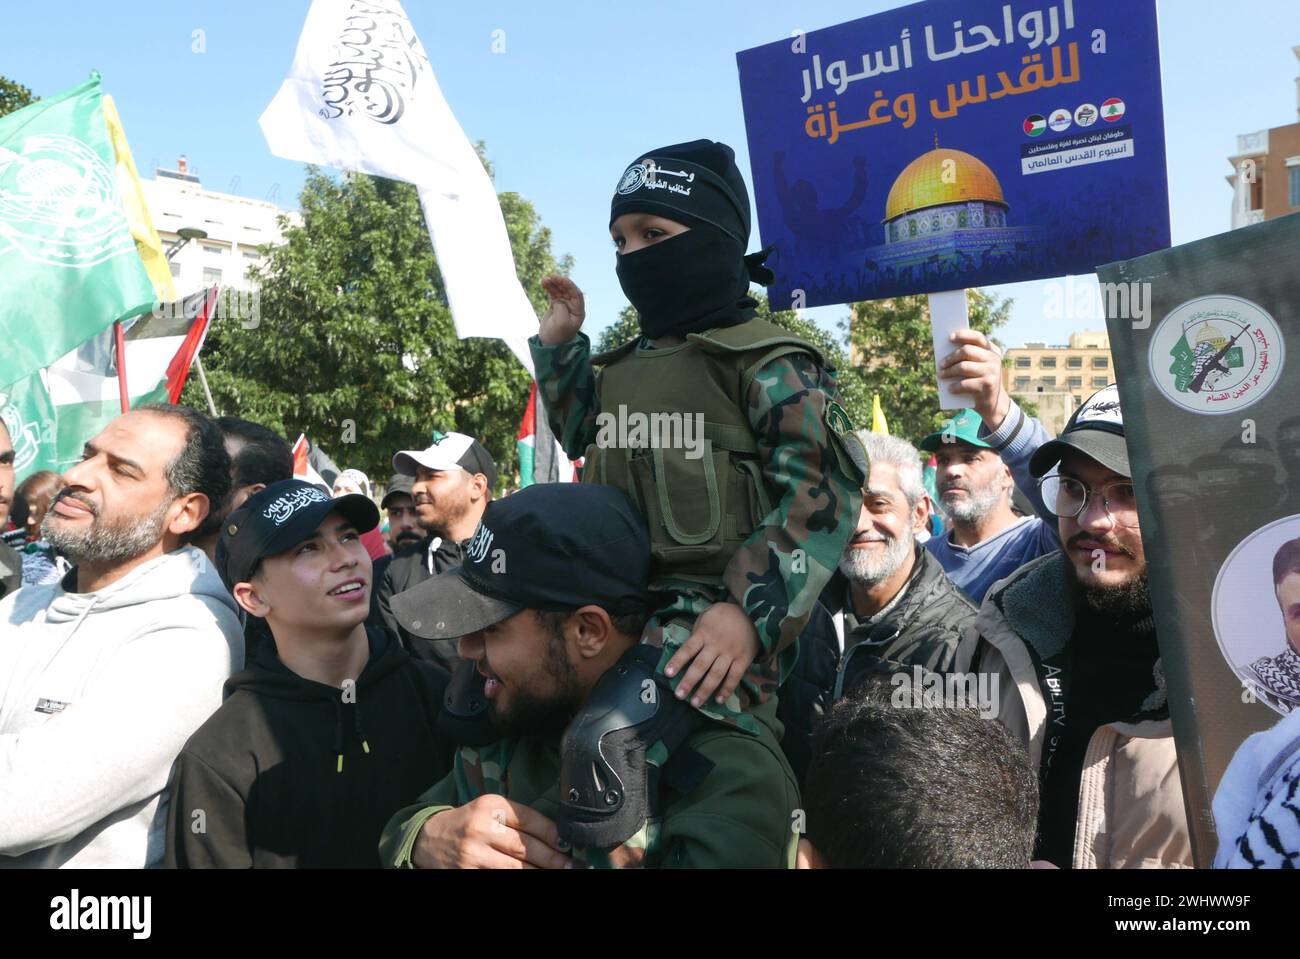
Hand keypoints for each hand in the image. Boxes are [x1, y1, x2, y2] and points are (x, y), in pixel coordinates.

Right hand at [412, 794, 576, 868]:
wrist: (428, 838)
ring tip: (559, 872)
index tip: (570, 844)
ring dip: (539, 872)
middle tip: (573, 865)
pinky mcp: (466, 873)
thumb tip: (557, 836)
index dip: (554, 834)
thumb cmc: (469, 822)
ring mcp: (473, 853)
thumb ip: (518, 818)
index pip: (530, 819)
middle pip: (525, 847)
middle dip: (553, 859)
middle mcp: (481, 827)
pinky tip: (533, 876)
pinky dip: (518, 878)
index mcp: (491, 805)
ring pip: (515, 868)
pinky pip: (499, 878)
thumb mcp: (490, 809)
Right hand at [539, 275, 585, 345]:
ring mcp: (564, 305)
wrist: (549, 343)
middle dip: (560, 282)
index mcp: (578, 311)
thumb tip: (558, 300)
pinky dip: (549, 287)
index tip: (561, 279)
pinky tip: (543, 282)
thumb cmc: (558, 335)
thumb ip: (561, 309)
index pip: (577, 294)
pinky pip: (553, 293)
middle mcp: (572, 306)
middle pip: (568, 290)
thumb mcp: (561, 323)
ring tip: (544, 280)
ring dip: (553, 283)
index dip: (569, 285)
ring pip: (559, 290)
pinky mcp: (556, 305)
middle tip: (551, 277)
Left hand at [664, 602, 760, 707]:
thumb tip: (688, 649)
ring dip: (705, 690)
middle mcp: (716, 645)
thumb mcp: (707, 615)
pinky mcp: (743, 660)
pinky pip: (734, 677)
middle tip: (679, 695)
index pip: (688, 649)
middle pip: (700, 666)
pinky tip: (719, 700)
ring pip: (716, 674)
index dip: (677, 661)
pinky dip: (727, 689)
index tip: (667, 673)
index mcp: (704, 633)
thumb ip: (697, 631)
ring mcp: (730, 653)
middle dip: (689, 681)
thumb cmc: (724, 614)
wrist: (752, 612)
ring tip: (695, 703)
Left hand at [938, 329, 1008, 429]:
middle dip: (951, 357)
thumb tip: (945, 353)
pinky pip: (965, 383)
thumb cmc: (979, 381)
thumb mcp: (977, 367)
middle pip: (967, 351)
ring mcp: (992, 371)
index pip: (978, 337)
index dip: (963, 335)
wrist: (993, 403)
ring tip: (941, 375)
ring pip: (963, 367)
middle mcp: (994, 358)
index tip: (949, 337)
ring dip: (949, 372)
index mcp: (992, 350)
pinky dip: (955, 386)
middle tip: (941, 364)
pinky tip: (949, 388)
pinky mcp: (988, 384)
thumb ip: (968, 358)